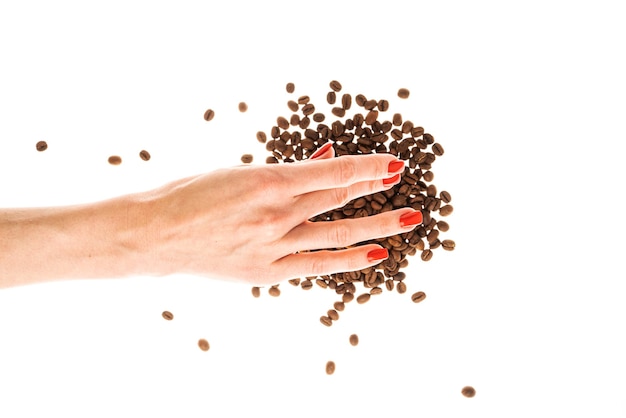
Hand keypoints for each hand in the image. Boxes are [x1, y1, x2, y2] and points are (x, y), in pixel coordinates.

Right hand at [143, 143, 422, 284]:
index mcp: (269, 179)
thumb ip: (287, 169)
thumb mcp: (239, 170)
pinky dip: (349, 259)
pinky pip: (318, 264)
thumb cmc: (191, 194)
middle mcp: (278, 212)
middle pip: (341, 197)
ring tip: (410, 219)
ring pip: (338, 231)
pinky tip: (376, 255)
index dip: (369, 166)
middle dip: (376, 186)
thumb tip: (325, 158)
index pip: (335, 171)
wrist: (158, 235)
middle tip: (404, 180)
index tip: (393, 162)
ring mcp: (276, 244)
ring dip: (378, 224)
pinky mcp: (270, 271)